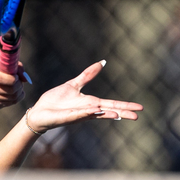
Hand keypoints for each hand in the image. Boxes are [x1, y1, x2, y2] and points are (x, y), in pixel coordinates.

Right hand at [0, 58, 26, 109]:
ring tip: (16, 86)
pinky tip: (13, 92)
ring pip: (11, 98)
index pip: (0, 78)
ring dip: (18, 92)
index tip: (16, 76)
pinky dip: (15, 98)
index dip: (13, 78)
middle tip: (19, 81)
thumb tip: (26, 79)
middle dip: (18, 85)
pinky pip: (9, 103)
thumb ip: (13, 65)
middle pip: (8, 90)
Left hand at [22, 61, 142, 134]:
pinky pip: (79, 115)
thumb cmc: (56, 101)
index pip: (112, 104)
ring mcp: (78, 115)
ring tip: (120, 115)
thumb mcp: (74, 84)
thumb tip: (102, 62)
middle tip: (137, 116)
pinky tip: (96, 111)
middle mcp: (87, 111)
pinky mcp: (67, 117)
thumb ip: (88, 75)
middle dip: (123, 113)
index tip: (139, 108)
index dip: (125, 105)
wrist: (40, 111)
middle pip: (108, 112)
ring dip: (107, 114)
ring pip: (96, 115)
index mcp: (90, 103)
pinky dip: (87, 113)